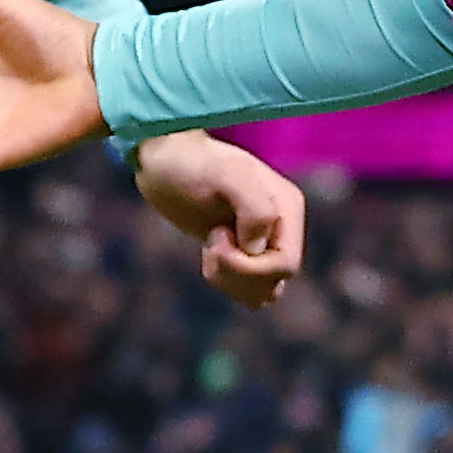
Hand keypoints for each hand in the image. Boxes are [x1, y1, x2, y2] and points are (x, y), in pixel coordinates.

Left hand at [135, 129, 305, 308]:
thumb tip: (257, 248)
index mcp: (287, 208)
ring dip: (231, 281)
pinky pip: (249, 290)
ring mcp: (264, 242)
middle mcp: (281, 228)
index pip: (286, 264)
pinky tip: (210, 256)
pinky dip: (227, 282)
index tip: (216, 236)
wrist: (165, 161)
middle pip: (275, 281)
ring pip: (264, 291)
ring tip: (210, 250)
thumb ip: (255, 208)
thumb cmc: (192, 163)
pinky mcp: (244, 253)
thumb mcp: (227, 175)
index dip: (249, 267)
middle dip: (236, 272)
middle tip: (211, 243)